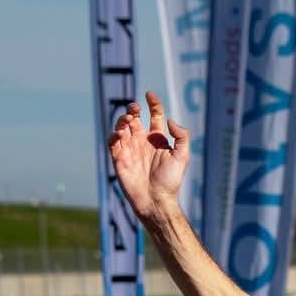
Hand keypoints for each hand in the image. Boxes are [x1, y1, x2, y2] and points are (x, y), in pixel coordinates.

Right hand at [109, 91, 189, 221]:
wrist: (156, 200)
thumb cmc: (170, 180)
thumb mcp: (182, 156)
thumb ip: (182, 136)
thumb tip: (170, 120)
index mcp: (158, 139)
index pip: (154, 116)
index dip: (153, 103)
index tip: (149, 94)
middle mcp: (143, 142)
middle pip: (135, 118)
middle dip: (133, 109)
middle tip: (134, 108)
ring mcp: (130, 149)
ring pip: (122, 127)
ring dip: (122, 120)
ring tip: (128, 120)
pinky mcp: (119, 158)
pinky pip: (112, 142)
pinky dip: (114, 134)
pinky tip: (120, 134)